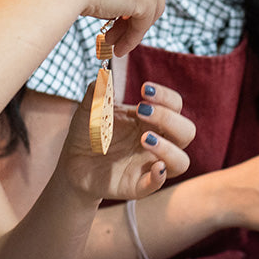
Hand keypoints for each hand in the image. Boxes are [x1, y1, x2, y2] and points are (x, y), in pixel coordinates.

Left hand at [60, 81, 190, 200]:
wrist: (72, 163)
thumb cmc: (89, 132)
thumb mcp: (89, 107)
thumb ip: (97, 90)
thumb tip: (105, 73)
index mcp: (150, 120)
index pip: (175, 105)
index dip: (166, 96)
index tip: (144, 90)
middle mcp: (157, 142)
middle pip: (186, 131)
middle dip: (168, 118)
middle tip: (142, 110)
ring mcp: (149, 164)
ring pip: (181, 161)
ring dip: (169, 148)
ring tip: (144, 138)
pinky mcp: (138, 185)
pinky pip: (157, 184)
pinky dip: (159, 176)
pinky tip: (153, 167)